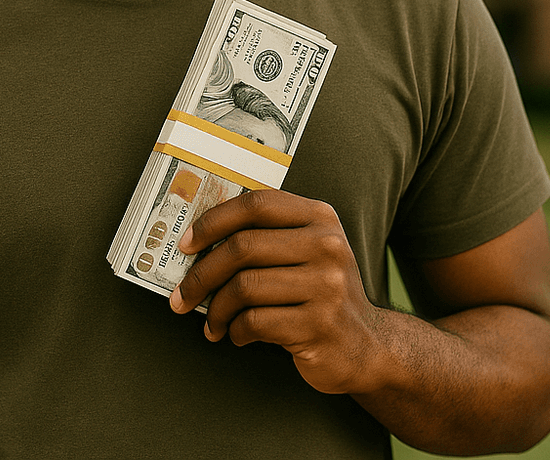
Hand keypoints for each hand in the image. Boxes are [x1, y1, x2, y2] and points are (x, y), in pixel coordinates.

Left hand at [168, 189, 388, 394]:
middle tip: (182, 296)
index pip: (256, 204)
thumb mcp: (308, 252)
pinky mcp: (318, 325)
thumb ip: (267, 237)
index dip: (213, 221)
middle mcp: (327, 246)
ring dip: (216, 310)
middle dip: (201, 275)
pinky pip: (255, 322)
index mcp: (320, 218)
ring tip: (213, 323)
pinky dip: (236, 331)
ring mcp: (326, 286)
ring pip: (244, 288)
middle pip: (242, 248)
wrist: (367, 346)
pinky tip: (238, 335)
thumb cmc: (321, 295)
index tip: (186, 244)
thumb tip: (198, 243)